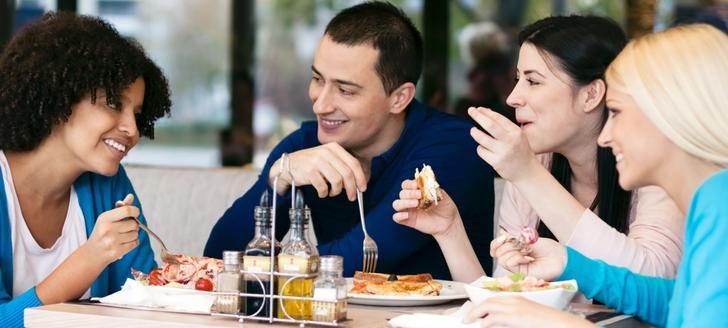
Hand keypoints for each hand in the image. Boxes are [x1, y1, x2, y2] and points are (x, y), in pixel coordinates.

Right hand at [85, 193, 140, 263]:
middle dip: (133, 225)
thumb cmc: (102, 232)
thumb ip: (121, 208)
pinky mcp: (117, 251)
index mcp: (105, 218)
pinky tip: (125, 241)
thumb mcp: (107, 218)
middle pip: (134, 224)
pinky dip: (134, 242)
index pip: (127, 210)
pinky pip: (135, 243)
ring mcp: (112, 242)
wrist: (92, 253)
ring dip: (133, 234)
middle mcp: (108, 229)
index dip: (135, 211)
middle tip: (127, 227)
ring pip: (135, 234)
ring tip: (124, 235)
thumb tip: (131, 196)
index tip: (135, 213)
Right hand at [268, 143, 366, 200]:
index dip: (360, 177)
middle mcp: (326, 152)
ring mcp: (317, 161)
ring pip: (337, 181)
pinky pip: (323, 187)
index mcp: (334, 148)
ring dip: (336, 191)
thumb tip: (357, 183)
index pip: (353, 163)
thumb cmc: (311, 164)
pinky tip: (322, 193)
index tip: (362, 188)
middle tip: (352, 197)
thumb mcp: (328, 158)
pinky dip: (324, 193)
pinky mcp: (309, 171)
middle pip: (347, 173)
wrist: (288, 165)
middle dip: (351, 188)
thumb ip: (342, 166)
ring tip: (332, 193)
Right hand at [392, 179, 460, 237]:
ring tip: (416, 203)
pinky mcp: (408, 220)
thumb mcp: (442, 195)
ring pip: (396, 204)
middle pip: (402, 193)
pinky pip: (396, 217)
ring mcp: (409, 210)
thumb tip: (427, 183)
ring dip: (404, 202)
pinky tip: (407, 215)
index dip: (410, 184)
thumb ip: (434, 188)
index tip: (417, 185)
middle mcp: (410, 199)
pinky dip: (398, 215)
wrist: (449, 222)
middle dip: (410, 193)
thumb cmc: (445, 207)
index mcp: (417, 191)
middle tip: (420, 195)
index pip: (406, 184)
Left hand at [464, 296, 592, 327]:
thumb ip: (513, 319)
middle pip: (488, 301)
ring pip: (487, 307)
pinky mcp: (514, 316)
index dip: (482, 306)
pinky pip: (493, 318)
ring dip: (476, 314)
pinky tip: (481, 326)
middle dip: (475, 309)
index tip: (474, 312)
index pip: (494, 299)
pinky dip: (485, 322)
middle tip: (467, 317)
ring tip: (469, 321)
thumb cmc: (547, 323)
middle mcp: (513, 300)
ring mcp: (514, 307)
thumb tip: (498, 323)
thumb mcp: (527, 318)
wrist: (561, 323)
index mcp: (517, 299)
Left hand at [468, 107, 539, 181]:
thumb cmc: (519, 150)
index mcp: (516, 132)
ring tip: (473, 130)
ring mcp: (503, 152)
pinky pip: (481, 151)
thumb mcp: (517, 136)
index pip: (498, 118)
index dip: (486, 112)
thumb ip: (504, 125)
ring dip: (475, 132)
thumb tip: (485, 112)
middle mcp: (510, 141)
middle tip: (470, 110)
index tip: (478, 109)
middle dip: (478, 116)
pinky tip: (484, 148)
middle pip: (489, 125)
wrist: (527, 172)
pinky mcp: (496, 162)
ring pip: (482, 138)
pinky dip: (480, 148)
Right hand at [491, 237, 565, 280]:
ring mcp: (516, 267)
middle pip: (497, 252)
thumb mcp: (528, 239)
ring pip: (501, 259)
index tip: (504, 237)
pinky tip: (526, 258)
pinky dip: (516, 258)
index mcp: (514, 250)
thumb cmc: (548, 249)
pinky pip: (509, 264)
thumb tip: (501, 234)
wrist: (560, 259)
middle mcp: (513, 259)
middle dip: (507, 245)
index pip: (495, 248)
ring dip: (512, 251)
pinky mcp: (520, 274)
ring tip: (526, 251)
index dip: (495, 243)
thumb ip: (513, 238)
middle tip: (520, 245)